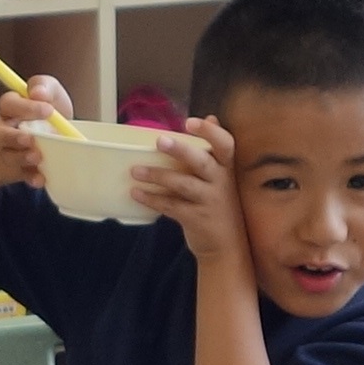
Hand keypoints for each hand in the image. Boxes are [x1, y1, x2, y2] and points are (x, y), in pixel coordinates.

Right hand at [0, 77, 60, 187]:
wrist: (63, 133)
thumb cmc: (52, 107)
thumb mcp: (50, 90)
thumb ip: (43, 86)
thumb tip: (38, 93)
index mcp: (11, 107)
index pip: (9, 104)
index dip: (25, 108)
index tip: (48, 110)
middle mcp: (6, 129)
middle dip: (12, 138)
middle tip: (30, 139)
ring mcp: (12, 150)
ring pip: (8, 155)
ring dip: (21, 157)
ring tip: (37, 157)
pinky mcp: (23, 168)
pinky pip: (23, 175)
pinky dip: (31, 177)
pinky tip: (41, 178)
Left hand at [132, 123, 246, 269]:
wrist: (228, 247)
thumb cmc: (220, 204)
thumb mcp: (223, 177)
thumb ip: (215, 150)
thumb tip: (212, 117)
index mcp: (227, 168)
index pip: (225, 144)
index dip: (210, 131)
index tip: (189, 122)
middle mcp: (222, 182)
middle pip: (201, 161)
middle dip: (179, 150)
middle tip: (158, 141)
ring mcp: (209, 201)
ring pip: (182, 184)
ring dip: (157, 176)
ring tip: (135, 171)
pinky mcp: (196, 219)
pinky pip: (171, 206)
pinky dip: (152, 199)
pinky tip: (136, 193)